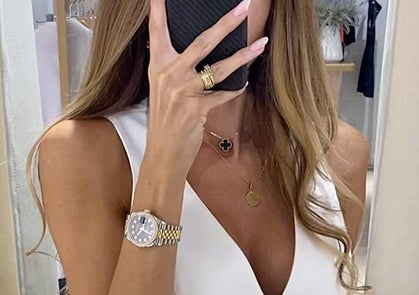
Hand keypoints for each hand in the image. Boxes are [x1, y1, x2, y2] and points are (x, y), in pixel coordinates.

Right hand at [146, 0, 268, 176]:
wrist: (163, 155)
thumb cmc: (166, 122)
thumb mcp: (163, 90)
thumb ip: (173, 68)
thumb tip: (195, 51)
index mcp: (157, 66)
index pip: (157, 30)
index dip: (159, 9)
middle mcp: (168, 75)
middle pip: (202, 42)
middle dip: (225, 22)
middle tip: (243, 6)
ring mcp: (182, 92)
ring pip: (219, 68)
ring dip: (244, 56)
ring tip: (261, 44)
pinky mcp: (196, 109)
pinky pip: (223, 95)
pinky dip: (235, 89)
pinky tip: (245, 81)